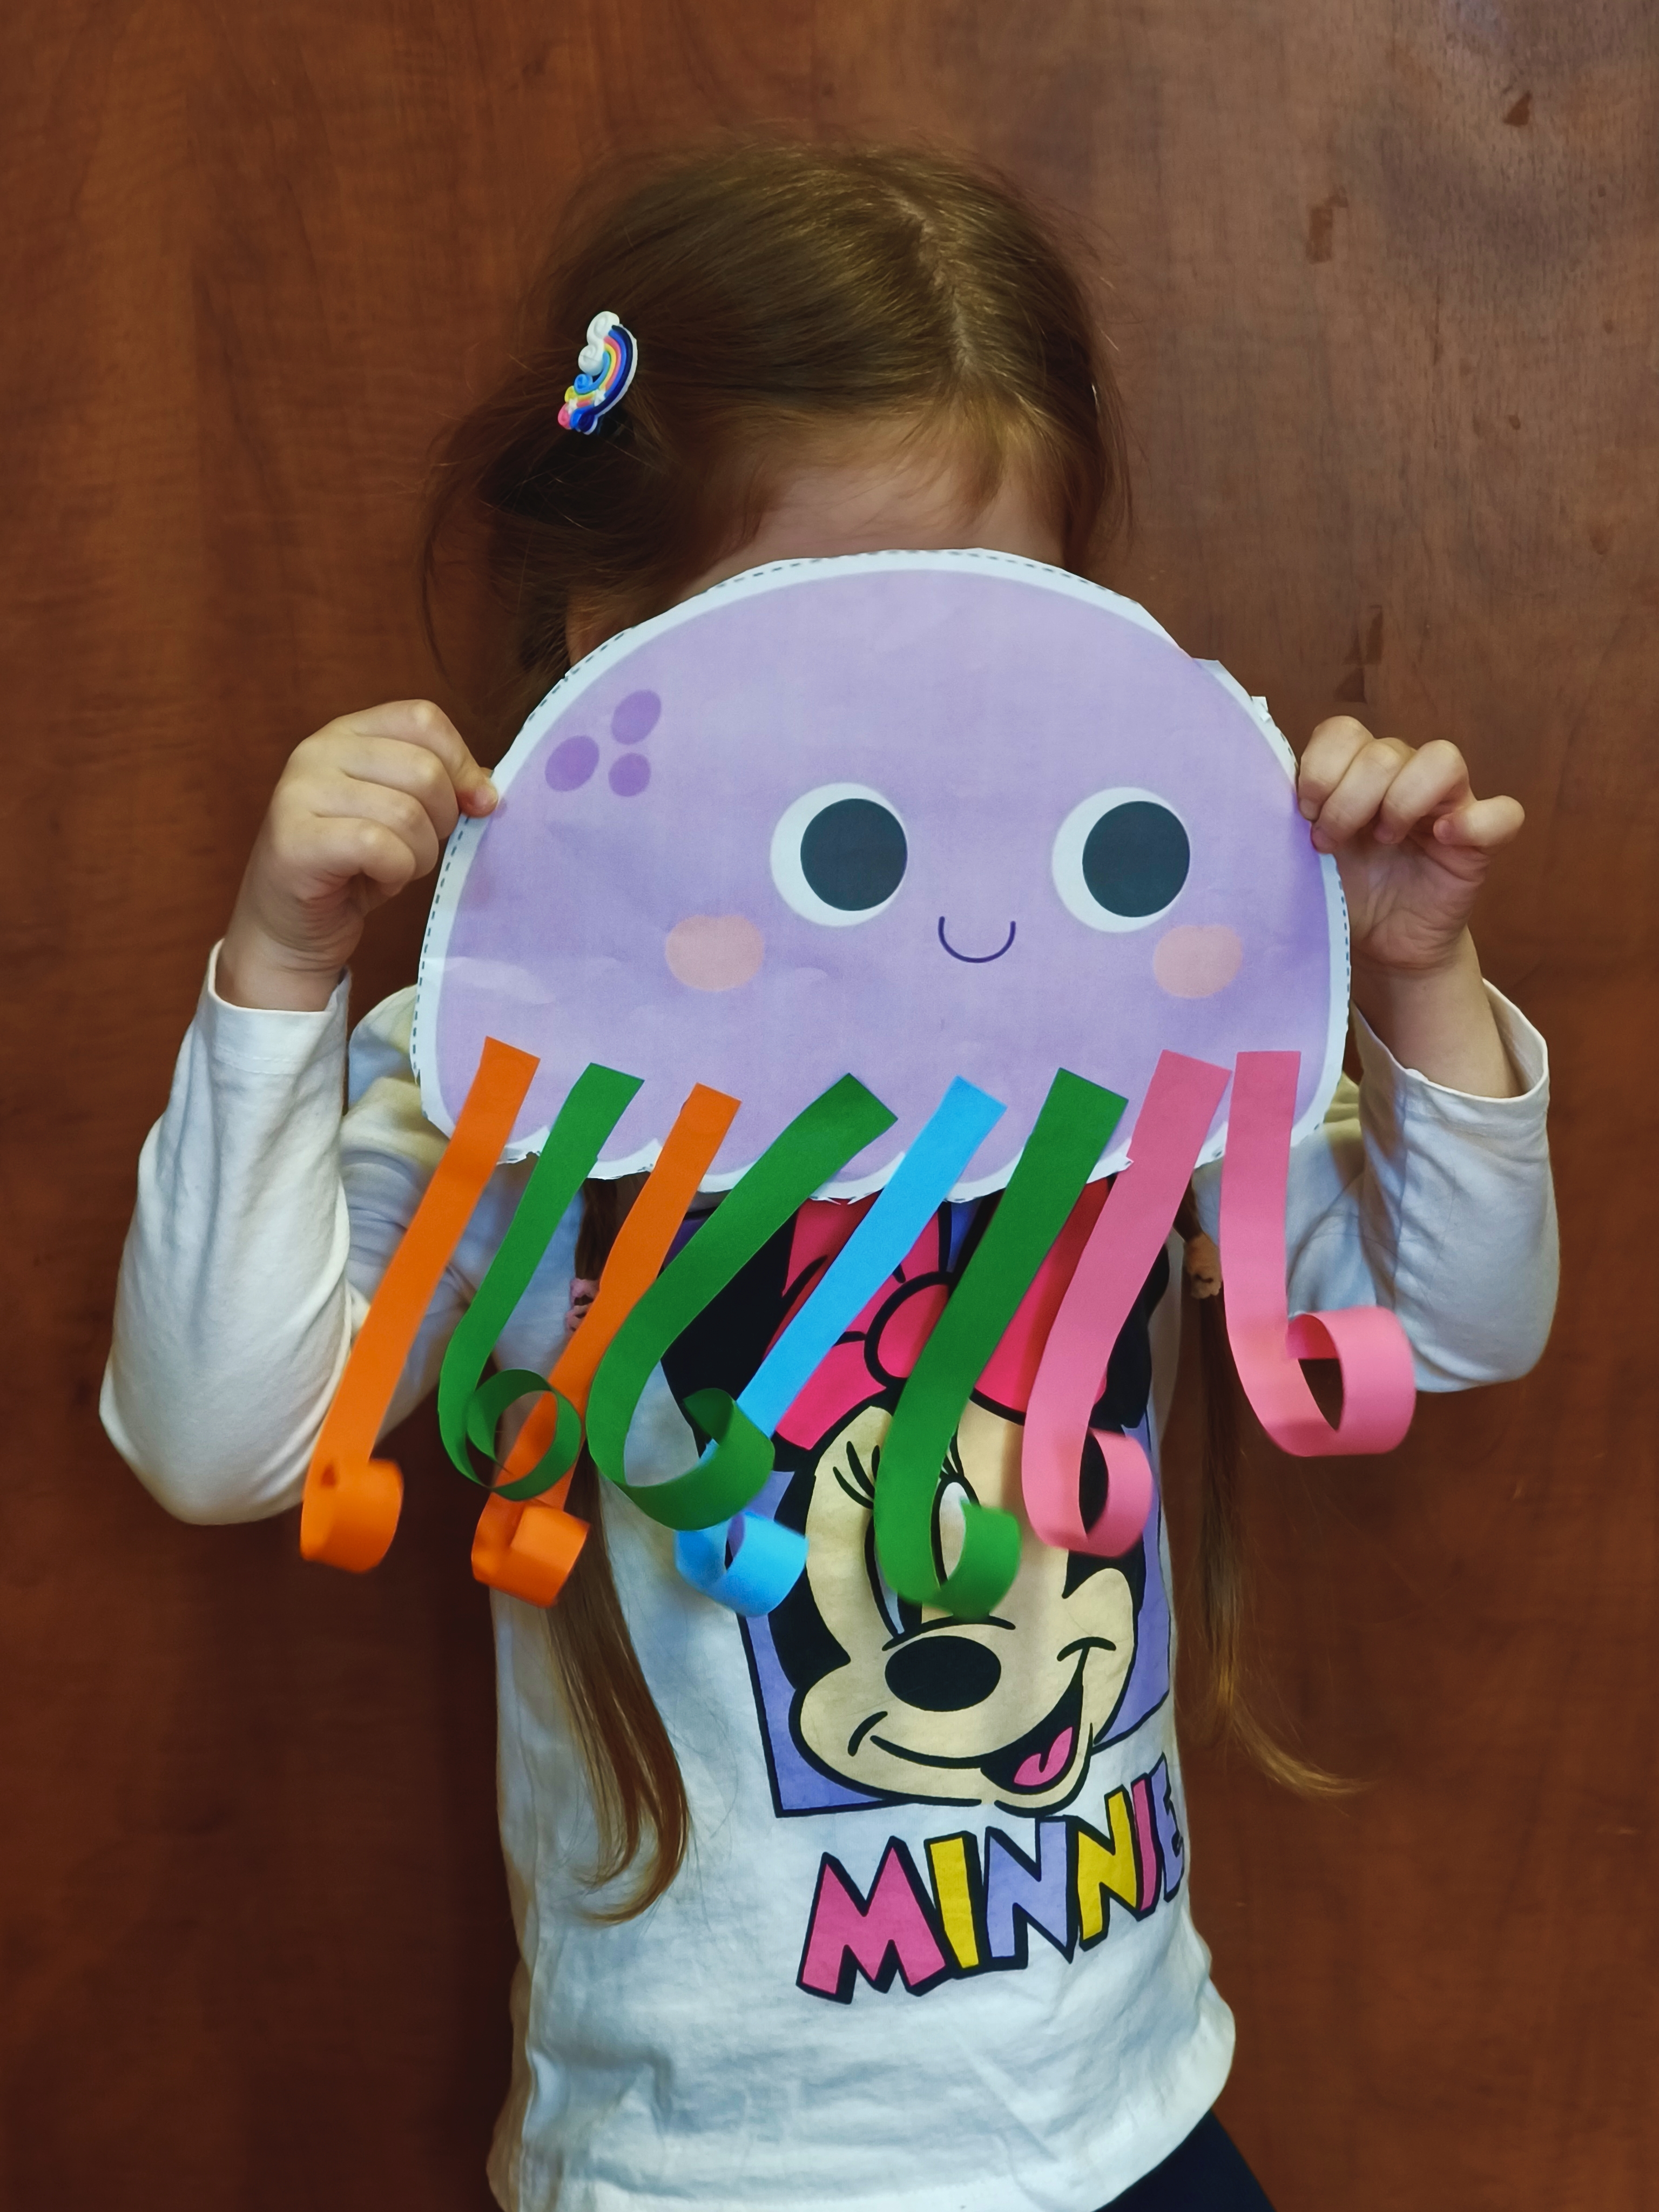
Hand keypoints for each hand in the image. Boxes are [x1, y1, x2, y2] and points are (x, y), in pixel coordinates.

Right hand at [217, 701, 495, 1009]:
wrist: (292, 926)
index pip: (423, 719)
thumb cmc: (354, 867)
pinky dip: (396, 872)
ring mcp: (299, 792)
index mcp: (349, 732)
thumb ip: (442, 789)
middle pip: (424, 769)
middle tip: (419, 849)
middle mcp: (318, 750)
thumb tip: (488, 789)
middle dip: (442, 821)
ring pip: (406, 812)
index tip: (476, 805)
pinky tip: (378, 880)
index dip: (462, 764)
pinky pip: (378, 846)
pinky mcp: (294, 840)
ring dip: (420, 854)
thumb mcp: (404, 815)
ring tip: (396, 868)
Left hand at [1296, 717, 1523, 1096]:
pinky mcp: (1477, 842)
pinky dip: (1477, 820)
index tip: (1303, 812)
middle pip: (1385, 749)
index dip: (1321, 766)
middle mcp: (1401, 778)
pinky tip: (1444, 840)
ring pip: (1442, 759)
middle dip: (1350, 798)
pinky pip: (1503, 813)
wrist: (1374, 948)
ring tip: (1384, 842)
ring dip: (1403, 800)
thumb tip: (1233, 804)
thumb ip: (1279, 822)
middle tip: (1331, 844)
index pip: (1343, 732)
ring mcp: (1445, 806)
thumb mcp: (1297, 857)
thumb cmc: (1334, 894)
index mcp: (1353, 776)